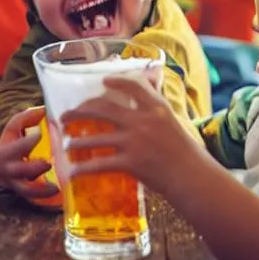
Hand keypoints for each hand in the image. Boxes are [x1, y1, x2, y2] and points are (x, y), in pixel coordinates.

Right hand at [0, 107, 58, 198]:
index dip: (26, 142)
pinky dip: (45, 197)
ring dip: (40, 190)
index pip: (15, 146)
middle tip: (48, 163)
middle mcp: (8, 170)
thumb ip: (28, 117)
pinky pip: (34, 198)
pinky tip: (59, 194)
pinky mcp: (25, 193)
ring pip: (25, 190)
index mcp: (5, 151)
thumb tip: (43, 110)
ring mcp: (16, 184)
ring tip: (56, 187)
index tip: (39, 135)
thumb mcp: (16, 127)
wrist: (1, 166)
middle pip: (18, 171)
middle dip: (32, 167)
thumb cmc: (13, 141)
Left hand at [61, 75, 200, 195]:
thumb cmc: (184, 151)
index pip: (134, 86)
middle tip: (65, 116)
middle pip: (104, 109)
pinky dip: (83, 169)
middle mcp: (143, 121)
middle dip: (80, 111)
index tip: (103, 81)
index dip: (117, 82)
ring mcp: (135, 142)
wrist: (193, 178)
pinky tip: (73, 173)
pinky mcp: (131, 163)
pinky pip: (100, 164)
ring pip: (97, 137)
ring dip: (77, 142)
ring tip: (66, 145)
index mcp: (156, 108)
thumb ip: (155, 105)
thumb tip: (148, 84)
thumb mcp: (172, 120)